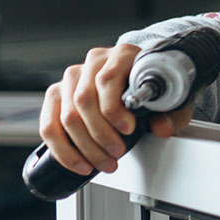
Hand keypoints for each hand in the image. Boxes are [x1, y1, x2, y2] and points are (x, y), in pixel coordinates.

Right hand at [39, 44, 194, 175]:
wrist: (142, 82)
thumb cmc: (154, 90)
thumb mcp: (171, 100)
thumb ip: (171, 114)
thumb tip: (161, 128)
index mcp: (123, 55)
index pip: (107, 80)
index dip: (114, 110)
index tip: (128, 130)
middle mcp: (94, 62)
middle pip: (84, 101)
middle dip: (100, 135)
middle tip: (117, 153)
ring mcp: (72, 78)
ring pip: (67, 116)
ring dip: (84, 147)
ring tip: (103, 162)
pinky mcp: (57, 95)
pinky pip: (49, 126)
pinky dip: (63, 149)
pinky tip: (79, 163)